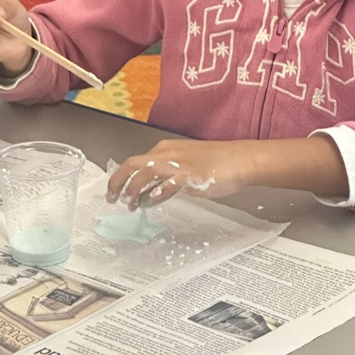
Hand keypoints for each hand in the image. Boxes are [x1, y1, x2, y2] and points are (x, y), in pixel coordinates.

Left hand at [105, 139, 258, 210]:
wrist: (240, 159)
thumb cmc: (216, 164)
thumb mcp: (183, 168)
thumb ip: (164, 179)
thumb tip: (148, 195)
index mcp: (165, 150)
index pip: (134, 162)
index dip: (120, 178)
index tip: (113, 193)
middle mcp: (168, 153)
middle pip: (134, 164)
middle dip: (119, 182)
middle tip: (114, 199)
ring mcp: (180, 163)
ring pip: (147, 171)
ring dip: (135, 188)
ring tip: (132, 204)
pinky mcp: (193, 174)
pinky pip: (171, 181)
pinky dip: (159, 190)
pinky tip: (153, 200)